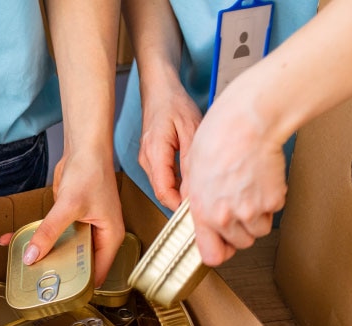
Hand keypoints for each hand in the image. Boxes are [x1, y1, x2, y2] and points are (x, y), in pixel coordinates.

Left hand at [0, 149, 123, 286]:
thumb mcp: (69, 205)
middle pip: (79, 263)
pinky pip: (55, 235)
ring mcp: (85, 228)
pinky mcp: (71, 219)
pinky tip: (20, 243)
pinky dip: (40, 239)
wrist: (85, 147)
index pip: (98, 272)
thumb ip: (49, 231)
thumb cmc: (92, 172)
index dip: (81, 285)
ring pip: (65, 250)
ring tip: (26, 266)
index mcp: (110, 237)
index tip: (61, 294)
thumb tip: (33, 254)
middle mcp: (100, 236)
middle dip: (59, 271)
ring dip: (46, 255)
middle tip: (38, 282)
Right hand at [137, 81, 200, 210]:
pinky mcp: (150, 158)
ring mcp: (146, 159)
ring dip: (180, 193)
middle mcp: (146, 159)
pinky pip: (163, 177)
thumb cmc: (174, 103)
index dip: (179, 206)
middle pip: (162, 192)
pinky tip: (192, 180)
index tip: (198, 211)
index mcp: (155, 152)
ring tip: (202, 193)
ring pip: (162, 186)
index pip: (163, 191)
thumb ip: (191, 161)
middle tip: (206, 205)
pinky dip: (177, 183)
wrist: (159, 90)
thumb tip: (194, 190)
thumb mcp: (191, 129)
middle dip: (181, 202)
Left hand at [180, 95, 286, 266]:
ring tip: (250, 191)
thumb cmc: (218, 137)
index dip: (219, 250)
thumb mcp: (194, 173)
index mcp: (203, 211)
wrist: (246, 122)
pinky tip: (261, 180)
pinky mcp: (274, 200)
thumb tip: (203, 213)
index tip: (222, 244)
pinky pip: (274, 211)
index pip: (212, 255)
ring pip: (259, 230)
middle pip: (241, 243)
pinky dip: (271, 200)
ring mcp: (252, 210)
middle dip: (241, 229)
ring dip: (257, 217)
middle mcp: (228, 216)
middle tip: (239, 208)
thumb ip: (199, 200)